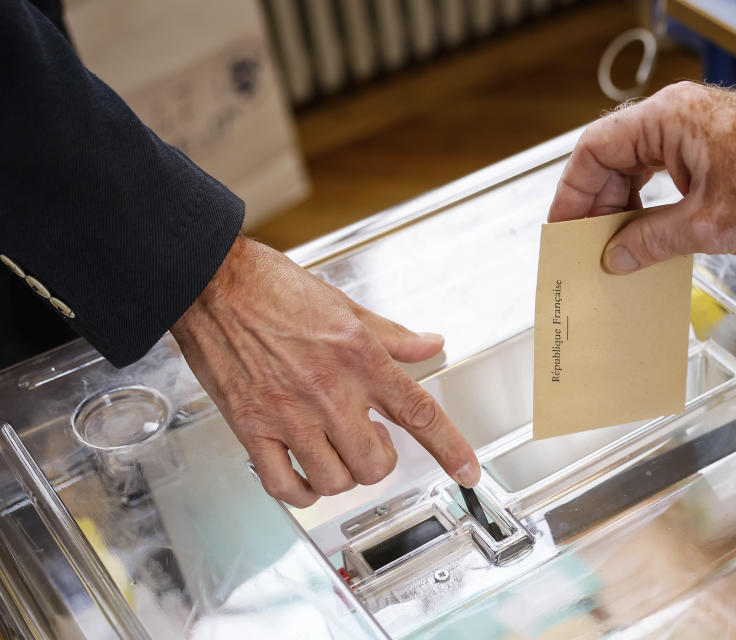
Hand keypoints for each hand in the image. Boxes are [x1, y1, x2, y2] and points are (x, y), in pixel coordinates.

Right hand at [171, 236, 480, 506]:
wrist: (210, 284)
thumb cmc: (271, 288)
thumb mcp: (345, 305)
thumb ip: (392, 335)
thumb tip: (430, 344)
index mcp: (359, 358)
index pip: (419, 413)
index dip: (451, 448)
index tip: (467, 471)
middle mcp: (329, 391)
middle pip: (376, 462)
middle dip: (379, 459)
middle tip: (368, 440)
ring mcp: (289, 415)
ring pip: (335, 479)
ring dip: (342, 475)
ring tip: (334, 452)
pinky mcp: (252, 429)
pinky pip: (284, 485)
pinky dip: (302, 491)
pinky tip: (304, 475)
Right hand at [549, 81, 735, 272]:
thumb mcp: (709, 225)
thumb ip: (651, 241)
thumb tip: (614, 257)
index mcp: (664, 121)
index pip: (593, 152)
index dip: (572, 195)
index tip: (563, 231)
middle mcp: (672, 117)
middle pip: (610, 160)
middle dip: (597, 207)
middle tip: (590, 250)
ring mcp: (691, 129)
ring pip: (634, 167)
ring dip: (623, 207)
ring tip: (617, 249)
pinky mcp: (708, 144)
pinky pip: (661, 171)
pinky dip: (649, 202)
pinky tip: (648, 234)